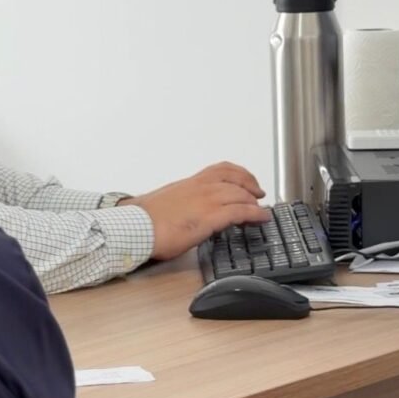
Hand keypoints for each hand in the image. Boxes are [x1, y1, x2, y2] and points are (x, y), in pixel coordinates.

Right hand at [133, 162, 268, 260]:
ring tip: (260, 209)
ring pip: (240, 194)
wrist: (138, 227)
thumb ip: (182, 203)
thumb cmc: (145, 219)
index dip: (239, 173)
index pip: (220, 170)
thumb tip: (186, 211)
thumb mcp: (167, 203)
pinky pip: (241, 211)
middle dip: (251, 186)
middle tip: (258, 194)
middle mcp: (200, 188)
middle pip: (235, 179)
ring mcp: (206, 201)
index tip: (246, 179)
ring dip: (254, 201)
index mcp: (189, 184)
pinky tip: (261, 218)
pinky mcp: (210, 217)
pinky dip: (255, 213)